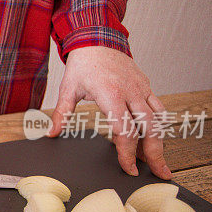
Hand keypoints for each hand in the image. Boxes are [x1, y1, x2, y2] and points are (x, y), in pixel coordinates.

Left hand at [47, 46, 172, 179]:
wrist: (97, 38)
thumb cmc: (82, 63)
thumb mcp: (67, 88)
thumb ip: (61, 113)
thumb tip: (50, 133)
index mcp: (111, 95)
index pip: (124, 130)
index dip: (127, 152)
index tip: (128, 168)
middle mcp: (130, 92)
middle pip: (149, 128)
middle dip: (154, 153)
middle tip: (160, 173)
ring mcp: (141, 88)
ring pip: (158, 119)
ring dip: (160, 142)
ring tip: (158, 161)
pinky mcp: (146, 85)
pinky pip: (159, 108)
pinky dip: (159, 125)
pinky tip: (156, 138)